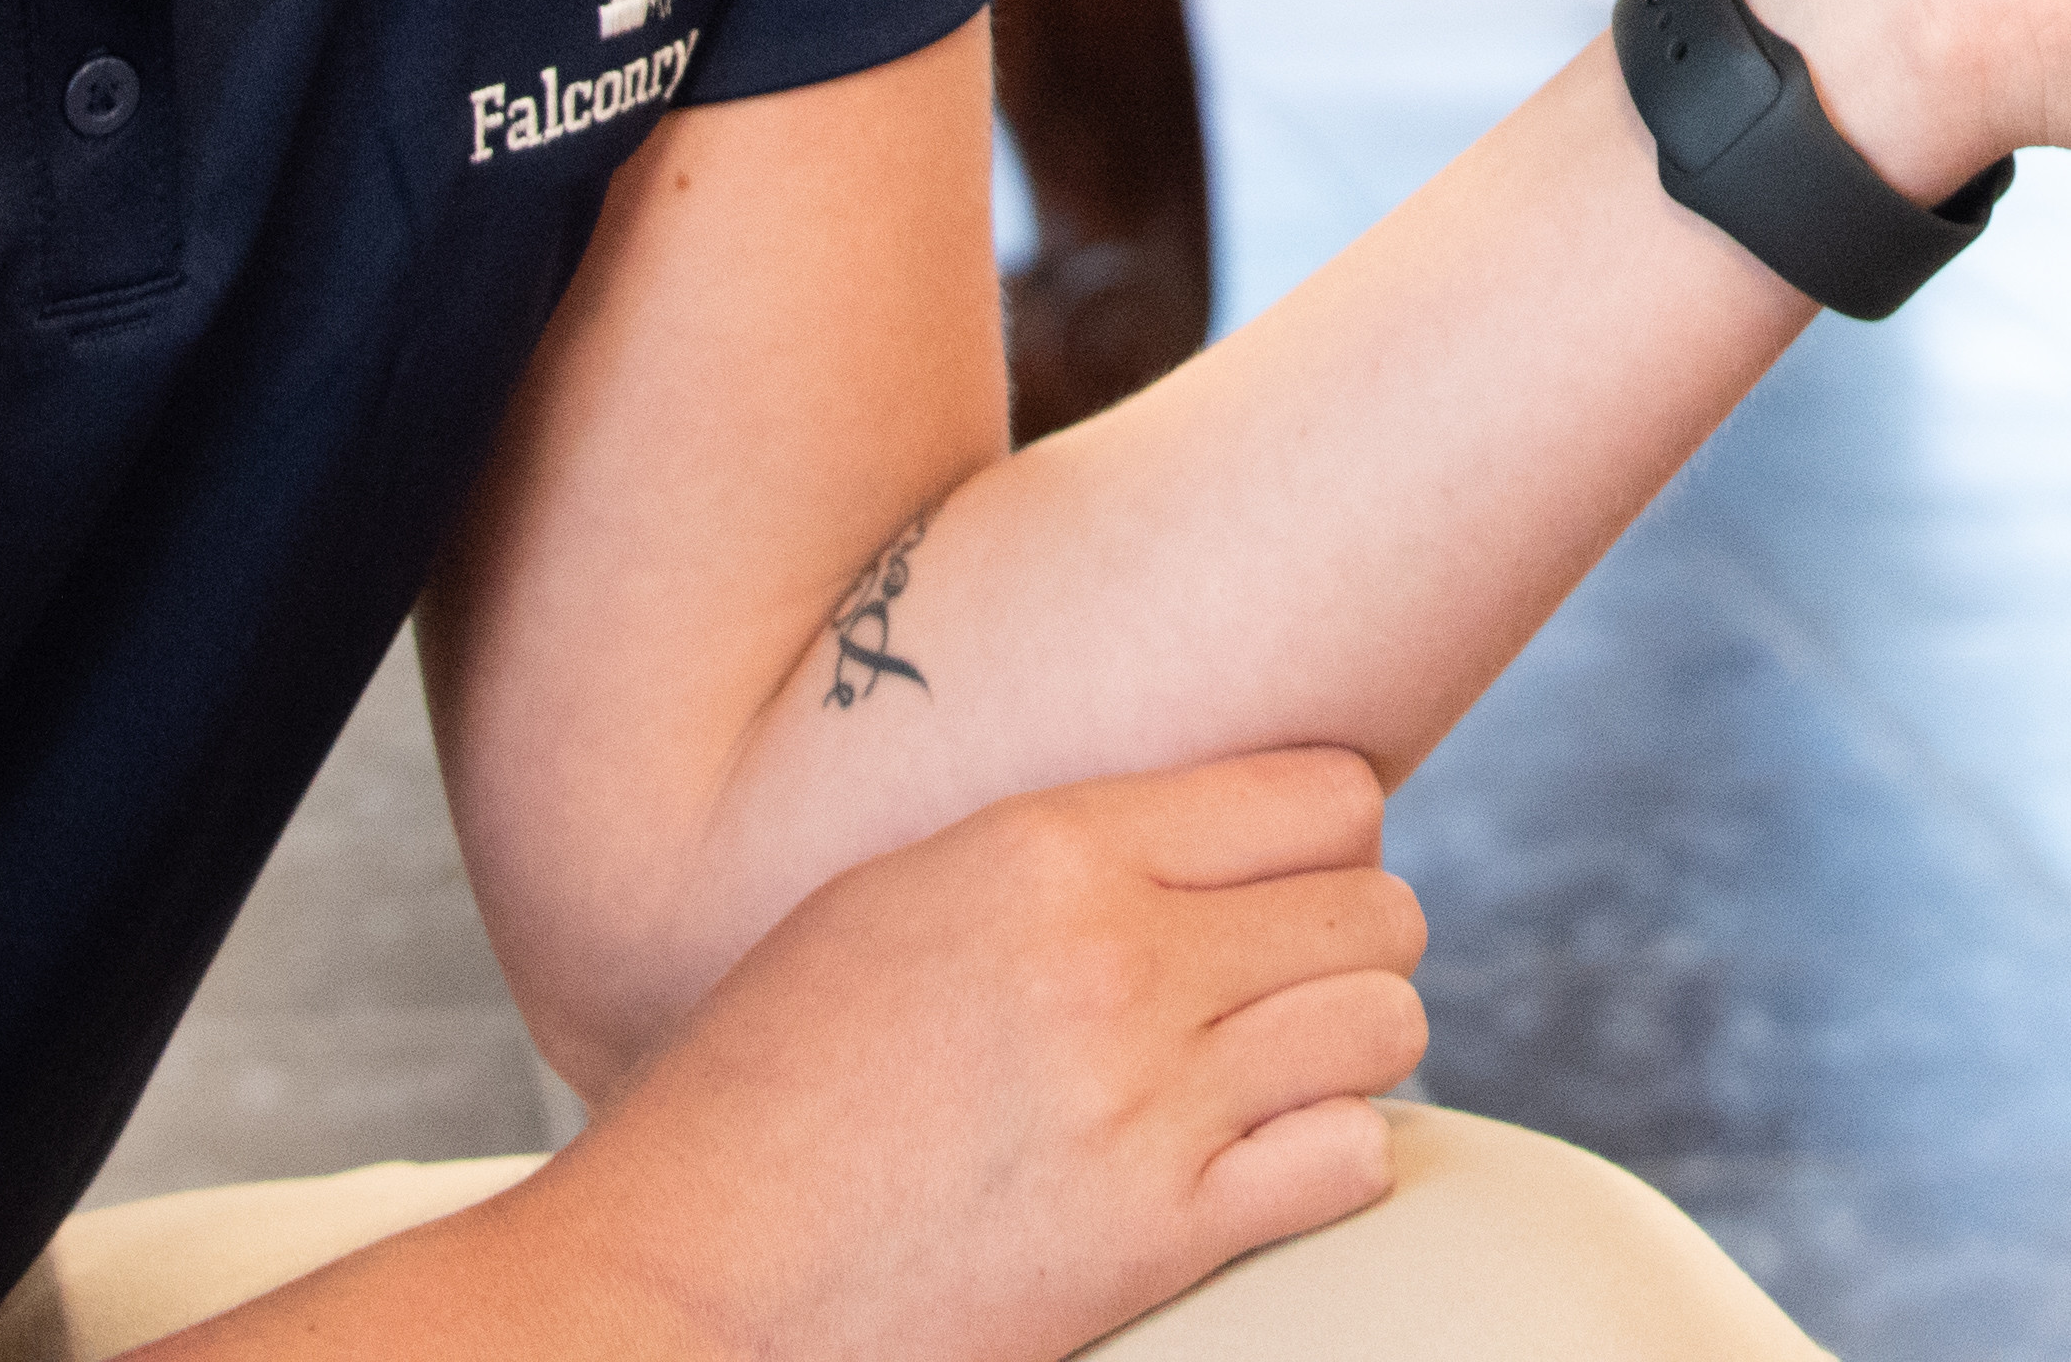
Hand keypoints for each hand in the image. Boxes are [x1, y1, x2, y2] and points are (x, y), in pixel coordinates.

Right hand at [421, 750, 1422, 1361]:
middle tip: (1289, 982)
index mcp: (1047, 850)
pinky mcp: (1156, 1236)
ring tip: (1284, 1068)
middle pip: (1376, 908)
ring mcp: (1143, 1102)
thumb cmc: (768, 1086)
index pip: (1323, 794)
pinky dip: (1331, 1157)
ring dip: (1352, 1047)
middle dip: (1354, 942)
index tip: (1291, 880)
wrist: (686, 1276)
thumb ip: (1063, 856)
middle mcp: (1114, 959)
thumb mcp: (898, 900)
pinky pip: (1349, 1158)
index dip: (1329, 838)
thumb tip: (1213, 841)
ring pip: (1384, 1025)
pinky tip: (1266, 1162)